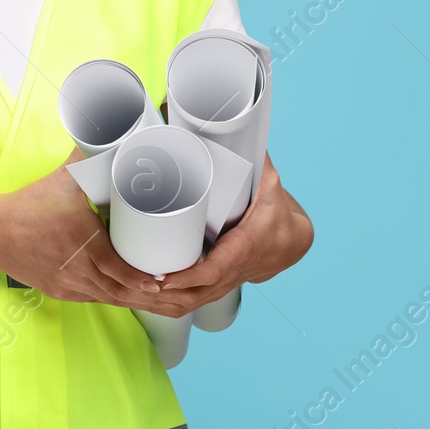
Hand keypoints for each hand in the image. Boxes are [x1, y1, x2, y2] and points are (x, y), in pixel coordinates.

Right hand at [0, 145, 171, 310]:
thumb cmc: (29, 206)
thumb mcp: (63, 180)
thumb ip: (89, 158)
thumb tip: (113, 133)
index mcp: (83, 243)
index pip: (120, 270)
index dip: (143, 280)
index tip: (162, 279)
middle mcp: (77, 270)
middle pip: (118, 291)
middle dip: (144, 293)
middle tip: (168, 288)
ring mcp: (67, 284)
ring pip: (106, 298)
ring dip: (129, 298)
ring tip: (153, 295)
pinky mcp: (58, 291)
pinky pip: (90, 299)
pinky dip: (110, 298)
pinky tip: (124, 294)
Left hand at [137, 151, 313, 317]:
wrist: (296, 239)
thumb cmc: (279, 210)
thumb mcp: (268, 183)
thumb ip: (248, 158)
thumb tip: (224, 124)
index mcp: (247, 245)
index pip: (215, 270)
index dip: (188, 278)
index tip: (163, 278)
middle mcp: (237, 269)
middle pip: (198, 292)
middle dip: (166, 294)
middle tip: (133, 285)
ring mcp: (229, 281)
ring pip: (195, 301)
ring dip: (165, 302)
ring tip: (133, 292)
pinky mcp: (222, 285)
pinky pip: (197, 300)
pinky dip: (174, 303)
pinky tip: (149, 301)